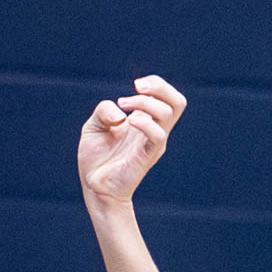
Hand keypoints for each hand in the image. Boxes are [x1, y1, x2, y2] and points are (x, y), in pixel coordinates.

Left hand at [78, 75, 186, 207]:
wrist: (95, 187)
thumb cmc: (95, 158)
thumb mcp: (93, 126)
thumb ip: (103, 111)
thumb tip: (120, 112)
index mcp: (145, 122)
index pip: (167, 97)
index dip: (156, 84)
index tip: (135, 85)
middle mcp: (153, 131)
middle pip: (177, 102)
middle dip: (159, 87)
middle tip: (136, 87)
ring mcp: (152, 143)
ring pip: (169, 113)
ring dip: (144, 102)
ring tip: (124, 104)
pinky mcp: (147, 156)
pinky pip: (158, 136)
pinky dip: (145, 122)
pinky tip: (127, 122)